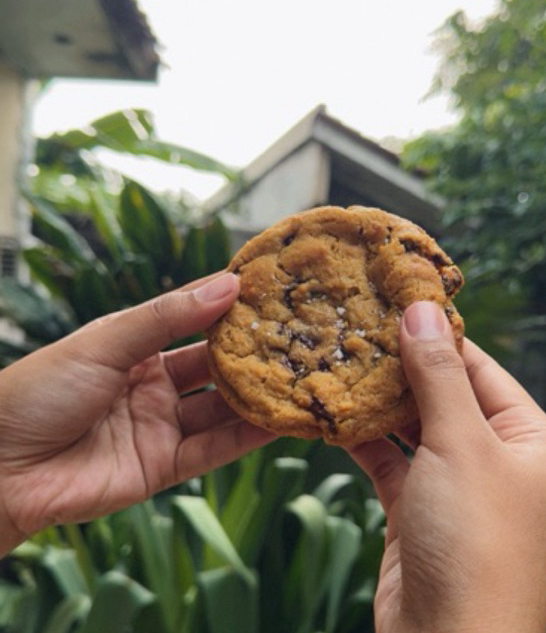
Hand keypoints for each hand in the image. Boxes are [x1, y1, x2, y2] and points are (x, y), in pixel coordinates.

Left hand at [0, 273, 275, 555]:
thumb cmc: (38, 390)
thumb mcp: (105, 341)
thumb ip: (167, 317)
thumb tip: (227, 284)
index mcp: (135, 347)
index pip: (194, 320)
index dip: (229, 306)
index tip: (271, 292)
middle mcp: (153, 384)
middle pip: (214, 366)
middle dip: (252, 353)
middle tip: (298, 338)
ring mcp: (161, 425)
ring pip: (221, 408)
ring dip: (257, 397)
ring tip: (302, 379)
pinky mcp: (164, 466)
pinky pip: (214, 448)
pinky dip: (247, 437)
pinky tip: (279, 421)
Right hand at [350, 301, 545, 632]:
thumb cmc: (473, 543)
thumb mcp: (461, 445)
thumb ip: (439, 375)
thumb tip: (423, 308)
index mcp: (531, 441)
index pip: (481, 368)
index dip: (439, 336)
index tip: (396, 304)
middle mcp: (499, 461)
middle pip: (446, 396)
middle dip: (403, 368)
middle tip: (360, 331)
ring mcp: (457, 486)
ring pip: (415, 428)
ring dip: (380, 403)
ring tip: (343, 364)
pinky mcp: (419, 510)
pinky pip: (392, 461)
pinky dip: (366, 440)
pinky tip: (337, 416)